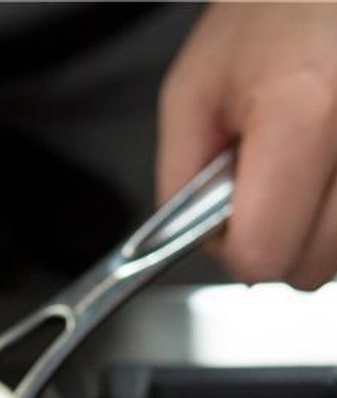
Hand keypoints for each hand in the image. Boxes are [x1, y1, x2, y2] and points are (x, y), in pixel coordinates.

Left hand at [159, 3, 336, 290]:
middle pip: (311, 267)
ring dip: (316, 231)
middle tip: (266, 187)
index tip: (227, 219)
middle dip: (277, 242)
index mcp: (304, 107)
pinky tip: (326, 175)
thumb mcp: (195, 88)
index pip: (263, 253)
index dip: (233, 247)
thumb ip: (180, 176)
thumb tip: (193, 241)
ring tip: (302, 169)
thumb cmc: (274, 15)